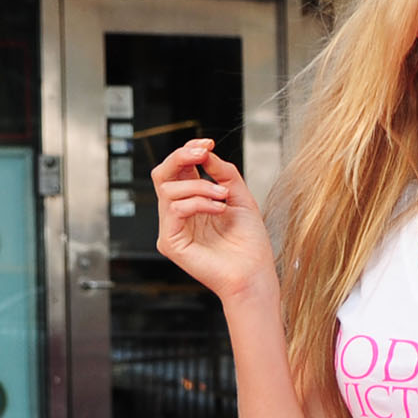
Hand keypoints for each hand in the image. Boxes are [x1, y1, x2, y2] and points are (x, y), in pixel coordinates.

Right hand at [152, 140, 278, 306]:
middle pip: (162, 175)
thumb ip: (224, 173)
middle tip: (203, 153)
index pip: (178, 170)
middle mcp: (178, 214)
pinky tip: (219, 209)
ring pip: (169, 190)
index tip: (207, 143)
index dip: (187, 151)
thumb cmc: (250, 243)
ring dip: (200, 186)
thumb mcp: (241, 198)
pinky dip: (198, 203)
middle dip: (181, 157)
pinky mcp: (170, 242)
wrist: (254, 273)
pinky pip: (174, 210)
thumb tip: (206, 152)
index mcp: (193, 202)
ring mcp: (172, 228)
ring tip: (224, 197)